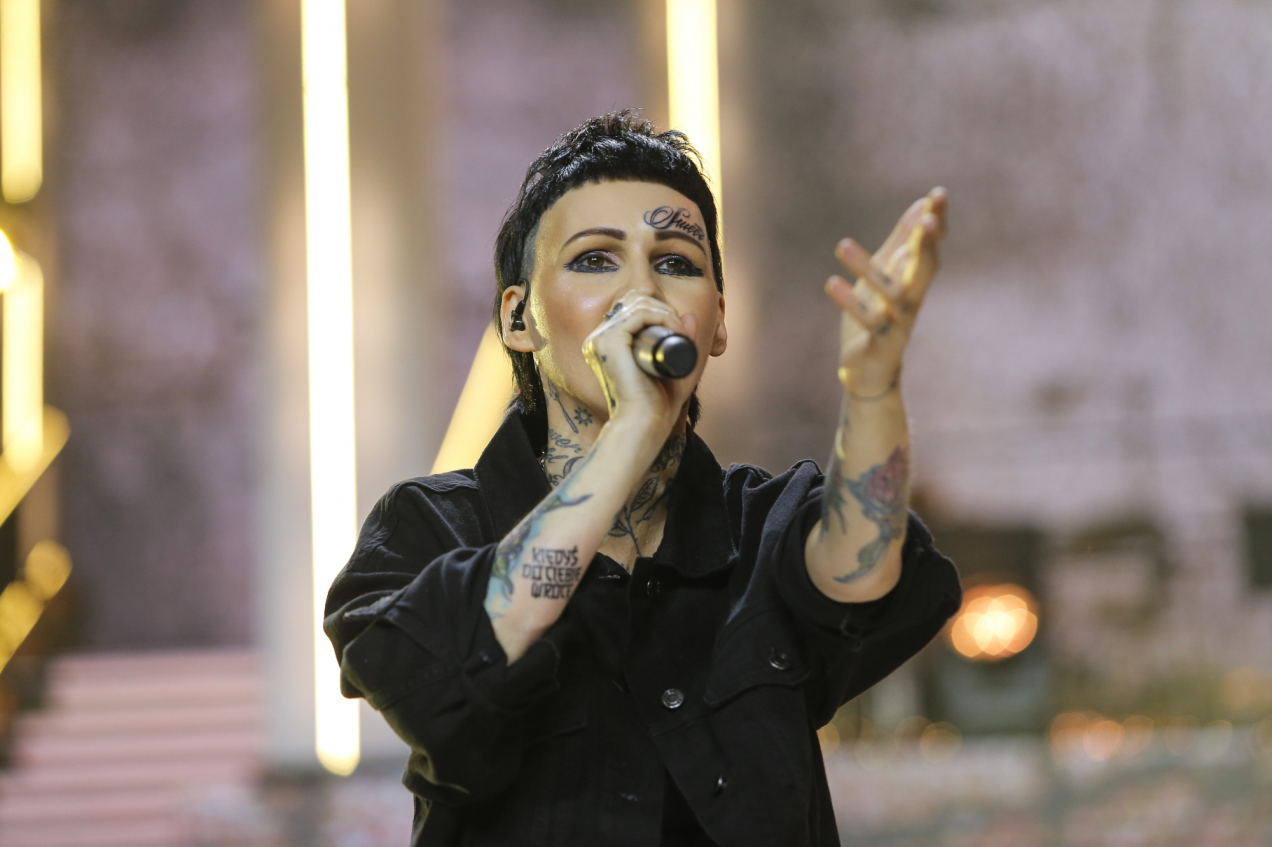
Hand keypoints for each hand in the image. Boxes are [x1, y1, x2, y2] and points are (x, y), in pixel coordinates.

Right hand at [581, 294, 698, 431]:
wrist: (645, 422)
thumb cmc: (657, 401)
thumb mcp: (674, 364)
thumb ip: (684, 341)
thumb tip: (689, 316)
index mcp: (608, 343)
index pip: (633, 308)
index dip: (659, 311)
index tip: (679, 331)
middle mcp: (600, 338)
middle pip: (635, 300)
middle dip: (663, 309)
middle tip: (681, 332)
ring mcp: (601, 339)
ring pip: (639, 303)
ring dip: (665, 313)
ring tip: (679, 334)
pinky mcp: (608, 342)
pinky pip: (639, 313)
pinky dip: (662, 316)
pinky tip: (673, 330)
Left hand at [824, 187, 947, 396]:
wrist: (870, 372)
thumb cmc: (878, 318)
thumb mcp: (886, 275)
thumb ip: (901, 242)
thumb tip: (921, 205)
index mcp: (914, 281)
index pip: (930, 247)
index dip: (936, 222)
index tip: (938, 193)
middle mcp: (912, 299)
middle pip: (926, 269)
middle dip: (928, 243)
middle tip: (929, 218)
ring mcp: (899, 322)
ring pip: (893, 294)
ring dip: (869, 269)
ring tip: (841, 245)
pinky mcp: (881, 343)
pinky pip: (870, 322)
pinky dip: (851, 303)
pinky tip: (832, 283)